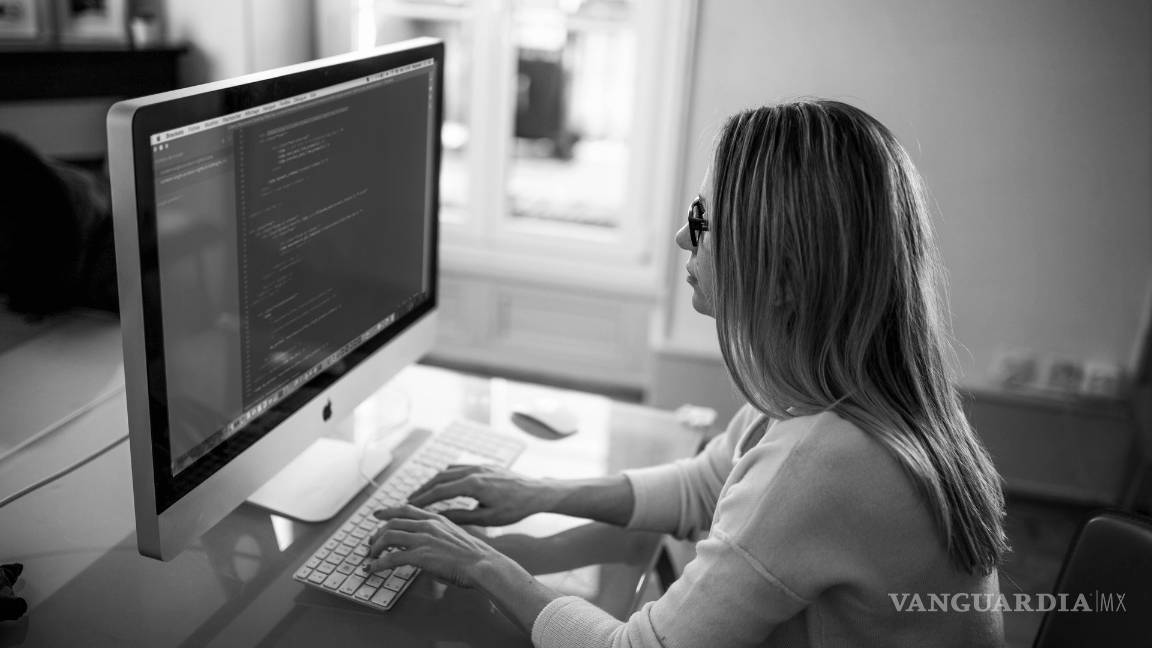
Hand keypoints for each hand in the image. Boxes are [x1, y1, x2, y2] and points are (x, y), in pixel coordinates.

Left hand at [365, 504, 506, 588]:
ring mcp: (424, 539)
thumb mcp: (454, 536)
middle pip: (393, 522)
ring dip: (375, 547)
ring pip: (388, 536)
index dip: (388, 510)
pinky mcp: (421, 555)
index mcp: (437, 518)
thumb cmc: (473, 556)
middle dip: (377, 533)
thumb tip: (425, 548)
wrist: (482, 564)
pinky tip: (372, 569)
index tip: (377, 514)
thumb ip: (437, 537)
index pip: (406, 509)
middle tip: (371, 543)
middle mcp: (428, 524)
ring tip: (371, 557)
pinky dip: (378, 564)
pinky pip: (391, 558)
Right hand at [406, 465, 551, 525]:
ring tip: (422, 493)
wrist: (537, 492)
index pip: (440, 490)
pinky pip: (460, 467)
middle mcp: (474, 471)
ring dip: (433, 481)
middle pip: (440, 477)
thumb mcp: (488, 518)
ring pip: (449, 470)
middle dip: (423, 489)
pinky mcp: (485, 465)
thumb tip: (439, 518)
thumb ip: (461, 516)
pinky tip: (443, 482)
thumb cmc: (515, 509)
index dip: (422, 499)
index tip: (408, 506)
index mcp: (474, 484)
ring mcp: (480, 466)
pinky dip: (447, 474)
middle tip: (409, 500)